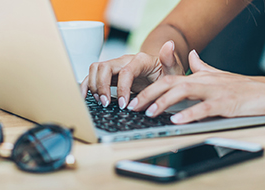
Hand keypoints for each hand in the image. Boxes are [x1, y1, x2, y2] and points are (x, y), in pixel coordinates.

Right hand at [80, 41, 184, 107]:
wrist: (160, 72)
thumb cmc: (166, 73)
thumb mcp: (173, 70)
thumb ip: (170, 59)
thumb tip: (170, 44)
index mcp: (140, 60)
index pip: (125, 71)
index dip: (122, 88)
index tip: (124, 105)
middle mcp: (125, 60)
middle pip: (104, 67)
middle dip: (102, 86)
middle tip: (107, 104)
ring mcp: (116, 66)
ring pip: (95, 69)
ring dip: (94, 86)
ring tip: (102, 102)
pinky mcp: (110, 74)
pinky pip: (93, 76)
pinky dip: (86, 85)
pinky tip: (87, 96)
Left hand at [127, 50, 264, 123]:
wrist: (264, 91)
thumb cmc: (239, 86)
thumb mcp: (216, 75)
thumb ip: (201, 66)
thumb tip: (191, 55)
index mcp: (198, 77)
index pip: (168, 79)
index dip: (149, 88)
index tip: (135, 99)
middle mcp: (203, 81)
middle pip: (170, 83)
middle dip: (149, 94)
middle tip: (134, 106)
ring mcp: (214, 91)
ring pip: (185, 92)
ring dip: (165, 102)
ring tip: (150, 112)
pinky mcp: (226, 103)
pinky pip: (205, 108)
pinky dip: (190, 113)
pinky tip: (177, 120)